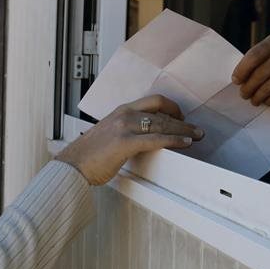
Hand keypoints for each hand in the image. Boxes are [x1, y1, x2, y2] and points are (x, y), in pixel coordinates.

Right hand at [56, 95, 204, 184]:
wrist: (72, 166)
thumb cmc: (89, 155)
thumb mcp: (111, 136)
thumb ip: (128, 133)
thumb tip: (147, 139)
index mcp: (121, 111)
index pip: (154, 102)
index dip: (172, 108)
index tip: (182, 118)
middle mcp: (124, 114)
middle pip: (162, 113)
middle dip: (183, 121)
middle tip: (197, 129)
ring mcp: (124, 127)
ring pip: (162, 125)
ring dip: (183, 131)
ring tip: (197, 136)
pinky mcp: (125, 142)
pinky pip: (156, 139)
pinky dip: (174, 140)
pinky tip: (185, 144)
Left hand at [231, 30, 269, 105]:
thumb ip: (260, 57)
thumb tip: (241, 79)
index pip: (254, 56)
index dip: (242, 70)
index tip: (236, 80)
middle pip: (260, 74)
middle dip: (248, 87)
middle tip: (244, 93)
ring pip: (269, 86)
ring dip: (258, 96)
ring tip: (253, 99)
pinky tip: (266, 100)